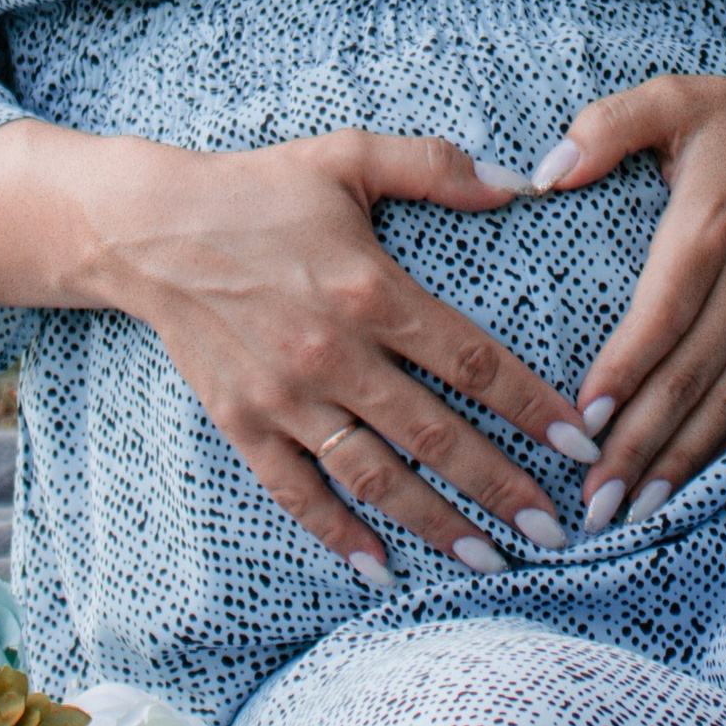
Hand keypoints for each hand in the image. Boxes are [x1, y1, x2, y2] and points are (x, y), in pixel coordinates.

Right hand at [66, 126, 603, 580]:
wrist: (147, 229)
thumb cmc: (257, 189)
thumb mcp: (346, 155)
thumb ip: (434, 166)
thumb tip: (518, 183)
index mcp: (368, 289)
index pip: (469, 360)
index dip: (530, 404)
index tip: (577, 442)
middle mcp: (332, 354)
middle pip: (434, 434)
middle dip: (500, 485)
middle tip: (554, 528)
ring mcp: (285, 397)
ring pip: (375, 476)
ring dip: (435, 522)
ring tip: (488, 557)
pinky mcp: (244, 424)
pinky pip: (298, 494)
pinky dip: (340, 536)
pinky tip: (383, 569)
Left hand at [532, 60, 725, 526]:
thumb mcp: (674, 97)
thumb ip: (605, 127)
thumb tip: (543, 172)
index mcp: (711, 227)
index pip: (661, 318)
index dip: (622, 374)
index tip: (581, 424)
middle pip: (691, 378)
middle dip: (639, 446)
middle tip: (594, 501)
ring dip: (683, 461)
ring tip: (636, 510)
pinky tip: (697, 478)